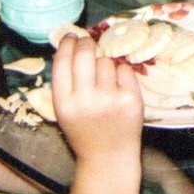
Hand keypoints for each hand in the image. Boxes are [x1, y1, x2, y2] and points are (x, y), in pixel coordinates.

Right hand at [52, 31, 143, 193]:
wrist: (108, 157)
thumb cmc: (85, 129)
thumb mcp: (66, 110)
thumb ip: (66, 81)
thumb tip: (72, 43)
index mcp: (63, 103)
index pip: (62, 61)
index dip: (67, 43)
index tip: (72, 36)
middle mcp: (85, 100)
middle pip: (85, 53)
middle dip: (86, 43)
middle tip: (88, 43)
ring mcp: (109, 99)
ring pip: (106, 61)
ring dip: (105, 65)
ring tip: (105, 83)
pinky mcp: (130, 99)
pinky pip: (125, 70)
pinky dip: (122, 74)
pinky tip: (119, 89)